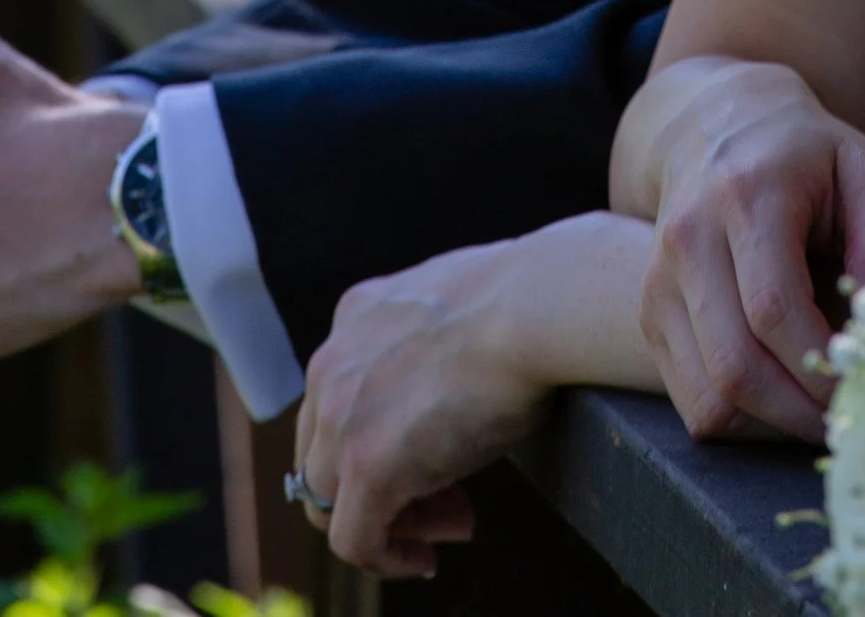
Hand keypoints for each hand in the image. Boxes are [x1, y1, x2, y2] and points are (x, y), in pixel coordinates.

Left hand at [294, 237, 567, 578]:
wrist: (537, 310)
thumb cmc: (525, 304)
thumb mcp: (454, 307)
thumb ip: (429, 340)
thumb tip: (452, 377)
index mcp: (356, 316)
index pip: (342, 399)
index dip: (387, 438)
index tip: (441, 454)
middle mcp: (333, 363)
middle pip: (327, 452)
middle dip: (385, 484)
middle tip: (449, 499)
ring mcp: (342, 416)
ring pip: (331, 501)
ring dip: (392, 520)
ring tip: (452, 522)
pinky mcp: (366, 464)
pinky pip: (354, 540)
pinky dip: (387, 559)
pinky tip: (425, 559)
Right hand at [630, 58, 864, 442]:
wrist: (719, 123)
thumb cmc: (808, 155)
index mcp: (745, 194)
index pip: (773, 308)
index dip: (820, 365)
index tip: (864, 384)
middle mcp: (689, 238)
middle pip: (736, 365)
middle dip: (800, 412)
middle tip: (848, 418)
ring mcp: (659, 280)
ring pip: (709, 397)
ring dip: (771, 426)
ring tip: (818, 413)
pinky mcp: (651, 313)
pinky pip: (692, 399)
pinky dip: (741, 419)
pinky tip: (780, 398)